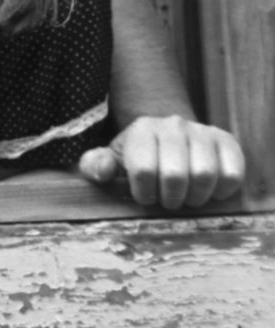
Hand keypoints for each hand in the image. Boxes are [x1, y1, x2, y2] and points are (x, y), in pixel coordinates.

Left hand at [78, 116, 243, 208]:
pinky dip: (222, 190)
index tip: (145, 196)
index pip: (143, 170)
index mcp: (141, 130)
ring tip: (187, 198)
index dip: (144, 193)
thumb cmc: (137, 155)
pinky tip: (209, 192)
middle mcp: (173, 125)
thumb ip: (95, 164)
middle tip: (168, 201)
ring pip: (205, 174)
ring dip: (196, 197)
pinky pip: (232, 172)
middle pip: (176, 175)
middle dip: (171, 198)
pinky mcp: (226, 141)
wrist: (167, 136)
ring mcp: (202, 131)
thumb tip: (101, 171)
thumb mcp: (111, 158)